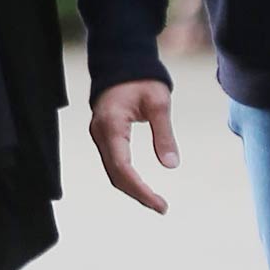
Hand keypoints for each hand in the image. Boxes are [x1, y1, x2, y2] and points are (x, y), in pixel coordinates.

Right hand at [89, 81, 179, 214]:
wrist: (121, 62)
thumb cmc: (142, 79)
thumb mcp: (159, 103)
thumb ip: (164, 135)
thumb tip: (171, 166)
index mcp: (111, 125)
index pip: (123, 167)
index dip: (140, 189)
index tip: (160, 204)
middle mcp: (100, 133)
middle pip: (115, 175)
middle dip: (138, 194)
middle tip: (162, 207)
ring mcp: (99, 135)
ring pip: (112, 171)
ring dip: (132, 188)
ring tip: (156, 201)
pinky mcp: (103, 136)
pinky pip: (113, 163)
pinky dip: (127, 177)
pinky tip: (142, 186)